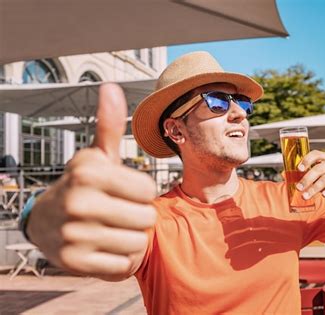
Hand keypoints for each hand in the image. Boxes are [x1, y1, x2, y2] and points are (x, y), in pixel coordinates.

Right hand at [27, 83, 156, 277]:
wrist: (46, 221)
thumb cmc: (83, 185)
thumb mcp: (95, 156)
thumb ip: (109, 125)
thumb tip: (111, 88)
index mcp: (89, 173)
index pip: (148, 190)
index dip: (140, 192)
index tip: (123, 191)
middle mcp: (79, 203)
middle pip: (147, 218)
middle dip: (138, 217)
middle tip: (117, 212)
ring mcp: (74, 235)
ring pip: (138, 244)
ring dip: (130, 239)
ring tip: (111, 229)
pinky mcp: (75, 263)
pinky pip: (123, 265)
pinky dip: (120, 259)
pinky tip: (104, 247)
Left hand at [296, 150, 324, 203]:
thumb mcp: (315, 177)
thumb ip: (304, 174)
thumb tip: (286, 175)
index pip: (315, 154)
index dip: (307, 160)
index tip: (299, 169)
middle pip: (319, 169)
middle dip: (307, 179)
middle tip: (298, 188)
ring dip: (314, 189)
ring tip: (306, 196)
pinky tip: (323, 196)